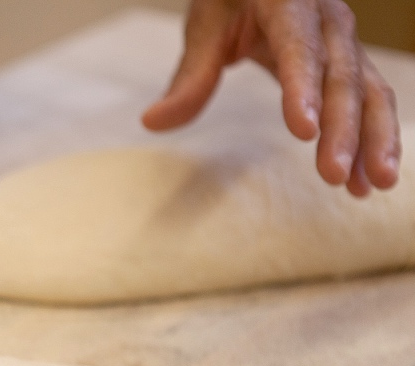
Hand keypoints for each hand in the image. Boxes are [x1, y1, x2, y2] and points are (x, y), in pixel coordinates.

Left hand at [142, 0, 400, 196]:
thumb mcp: (206, 23)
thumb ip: (189, 75)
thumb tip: (152, 122)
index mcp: (289, 0)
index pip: (299, 47)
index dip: (304, 87)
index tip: (304, 131)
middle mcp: (327, 18)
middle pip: (341, 75)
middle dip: (343, 128)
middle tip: (334, 175)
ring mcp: (345, 41)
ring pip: (368, 90)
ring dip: (373, 140)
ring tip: (372, 186)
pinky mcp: (351, 62)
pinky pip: (371, 99)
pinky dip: (374, 139)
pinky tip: (369, 180)